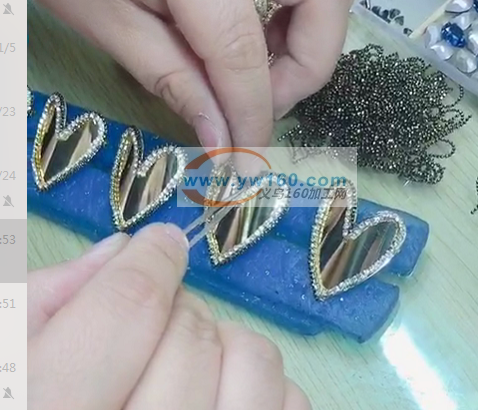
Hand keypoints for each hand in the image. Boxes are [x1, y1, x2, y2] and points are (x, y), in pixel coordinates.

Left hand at [28, 0, 364, 148]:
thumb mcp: (111, 21)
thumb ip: (175, 80)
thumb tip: (224, 138)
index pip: (241, 45)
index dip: (252, 110)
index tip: (247, 155)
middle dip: (307, 63)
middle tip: (266, 99)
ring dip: (317, 25)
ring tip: (272, 60)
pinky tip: (275, 20)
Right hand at [28, 224, 310, 409]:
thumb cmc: (30, 407)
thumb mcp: (6, 365)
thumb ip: (43, 306)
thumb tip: (119, 254)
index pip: (128, 308)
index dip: (151, 260)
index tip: (161, 245)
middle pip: (192, 333)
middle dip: (176, 309)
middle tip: (152, 324)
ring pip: (253, 360)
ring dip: (223, 343)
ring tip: (189, 362)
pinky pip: (287, 403)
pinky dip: (262, 385)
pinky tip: (221, 398)